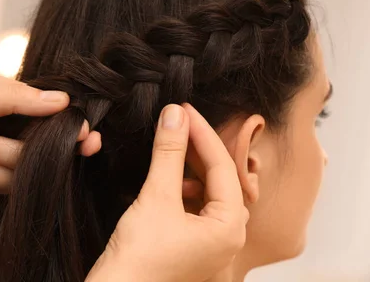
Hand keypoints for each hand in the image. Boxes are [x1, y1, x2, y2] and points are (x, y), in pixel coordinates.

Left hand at [0, 74, 99, 195]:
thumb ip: (19, 98)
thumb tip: (64, 100)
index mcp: (9, 96)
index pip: (52, 107)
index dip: (71, 121)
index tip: (88, 134)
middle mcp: (11, 123)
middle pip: (48, 139)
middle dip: (49, 145)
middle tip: (80, 148)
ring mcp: (3, 151)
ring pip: (30, 163)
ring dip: (2, 156)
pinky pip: (13, 183)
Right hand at [87, 104, 248, 281]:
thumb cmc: (138, 260)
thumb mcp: (155, 197)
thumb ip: (169, 152)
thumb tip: (175, 115)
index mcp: (230, 228)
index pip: (223, 167)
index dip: (203, 133)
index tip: (184, 109)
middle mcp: (229, 238)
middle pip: (221, 179)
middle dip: (199, 148)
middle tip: (179, 121)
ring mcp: (212, 245)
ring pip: (210, 192)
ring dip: (192, 167)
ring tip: (173, 147)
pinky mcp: (194, 247)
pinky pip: (198, 207)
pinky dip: (184, 187)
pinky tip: (169, 179)